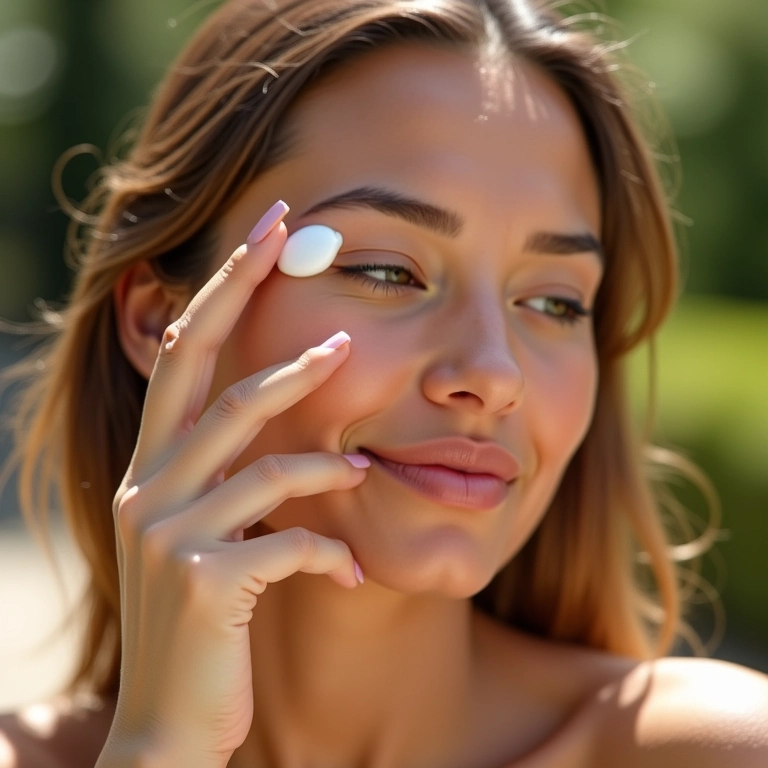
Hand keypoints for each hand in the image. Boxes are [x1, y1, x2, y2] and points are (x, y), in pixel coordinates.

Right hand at [98, 202, 366, 767]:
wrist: (172, 722)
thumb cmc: (206, 619)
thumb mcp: (213, 534)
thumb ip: (239, 483)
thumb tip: (319, 445)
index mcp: (156, 467)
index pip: (184, 357)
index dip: (222, 290)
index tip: (265, 232)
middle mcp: (150, 486)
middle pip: (205, 371)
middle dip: (247, 298)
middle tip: (295, 241)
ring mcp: (170, 533)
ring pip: (260, 454)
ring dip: (326, 456)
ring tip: (365, 467)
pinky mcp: (204, 582)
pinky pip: (291, 541)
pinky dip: (333, 553)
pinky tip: (353, 574)